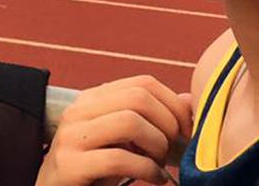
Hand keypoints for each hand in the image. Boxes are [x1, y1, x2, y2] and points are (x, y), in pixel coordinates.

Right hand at [35, 75, 192, 185]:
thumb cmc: (95, 170)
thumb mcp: (122, 140)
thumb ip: (149, 120)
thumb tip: (188, 100)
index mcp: (92, 99)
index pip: (143, 83)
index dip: (174, 105)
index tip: (186, 131)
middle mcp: (78, 111)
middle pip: (139, 98)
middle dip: (168, 125)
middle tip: (174, 150)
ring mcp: (71, 136)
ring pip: (130, 121)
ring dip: (157, 146)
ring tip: (160, 164)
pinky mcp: (70, 164)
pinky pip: (119, 158)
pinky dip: (148, 170)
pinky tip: (156, 179)